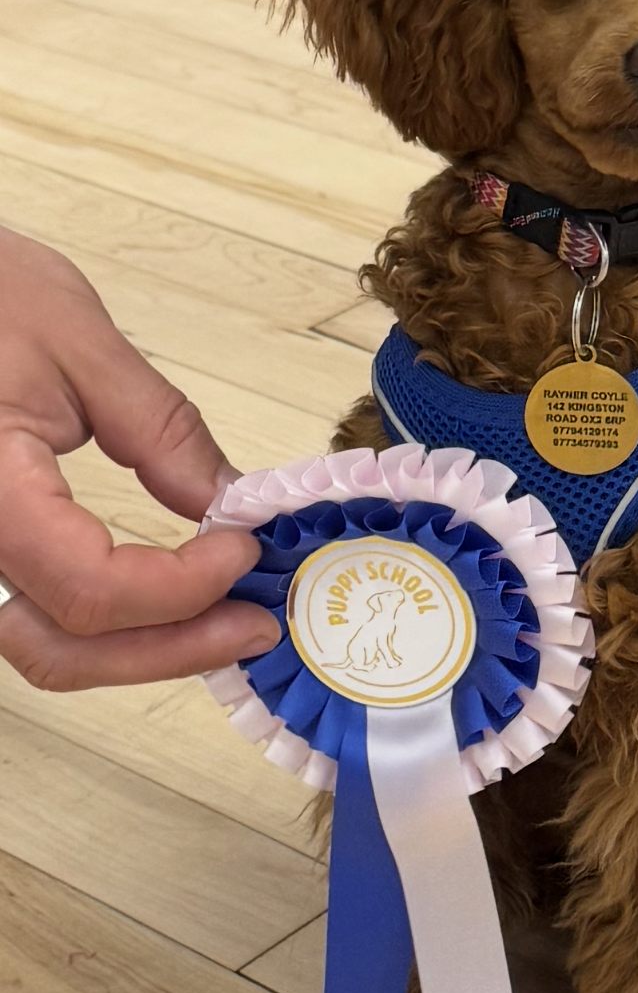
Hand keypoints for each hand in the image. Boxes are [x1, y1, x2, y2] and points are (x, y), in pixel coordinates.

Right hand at [0, 230, 279, 690]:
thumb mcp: (77, 342)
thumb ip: (158, 432)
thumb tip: (230, 503)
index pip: (90, 590)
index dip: (182, 588)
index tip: (244, 546)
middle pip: (60, 650)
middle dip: (169, 649)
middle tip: (253, 623)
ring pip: (40, 647)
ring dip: (136, 648)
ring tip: (217, 617)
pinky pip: (29, 613)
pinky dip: (100, 622)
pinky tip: (159, 597)